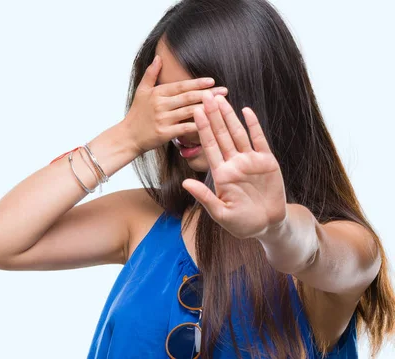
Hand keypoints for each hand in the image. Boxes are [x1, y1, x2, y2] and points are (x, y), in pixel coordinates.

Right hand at [122, 55, 227, 153]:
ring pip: (189, 111)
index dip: (197, 83)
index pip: (180, 86)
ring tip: (221, 105)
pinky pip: (185, 128)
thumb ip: (151, 74)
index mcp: (157, 93)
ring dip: (207, 107)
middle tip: (224, 91)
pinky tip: (211, 123)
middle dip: (208, 93)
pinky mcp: (164, 133)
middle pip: (188, 97)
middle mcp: (160, 105)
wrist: (128, 136)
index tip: (212, 81)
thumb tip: (158, 57)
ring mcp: (162, 119)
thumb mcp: (141, 91)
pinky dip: (198, 125)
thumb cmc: (137, 114)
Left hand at [182, 91, 286, 239]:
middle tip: (204, 95)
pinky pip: (258, 140)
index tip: (194, 111)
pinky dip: (253, 125)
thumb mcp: (221, 213)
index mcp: (221, 173)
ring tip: (220, 98)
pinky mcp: (266, 161)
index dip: (202, 128)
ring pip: (237, 133)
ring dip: (229, 116)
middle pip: (221, 134)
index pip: (209, 146)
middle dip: (213, 115)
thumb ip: (204, 197)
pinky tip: (246, 110)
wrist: (268, 225)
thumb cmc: (241, 223)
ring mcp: (249, 161)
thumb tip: (185, 182)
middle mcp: (233, 163)